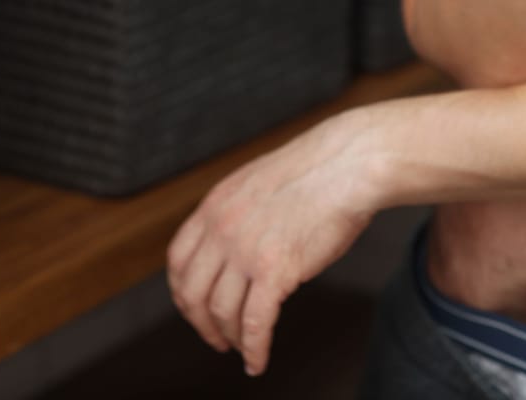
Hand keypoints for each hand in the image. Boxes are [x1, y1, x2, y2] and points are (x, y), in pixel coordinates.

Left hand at [166, 110, 384, 376]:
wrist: (347, 164)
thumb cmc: (316, 172)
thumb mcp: (256, 185)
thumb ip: (237, 215)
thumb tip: (235, 250)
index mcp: (215, 206)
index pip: (178, 261)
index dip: (183, 292)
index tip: (194, 307)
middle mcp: (222, 229)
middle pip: (193, 293)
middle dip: (201, 323)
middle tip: (215, 338)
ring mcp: (246, 251)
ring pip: (222, 312)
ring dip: (230, 337)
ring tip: (242, 348)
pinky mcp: (275, 271)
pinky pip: (256, 324)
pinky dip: (254, 349)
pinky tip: (258, 361)